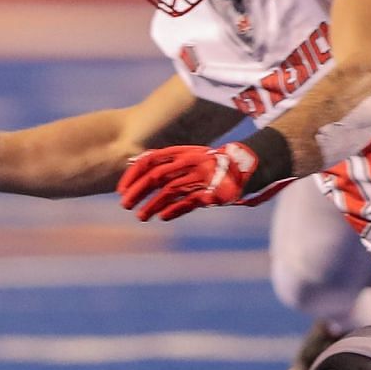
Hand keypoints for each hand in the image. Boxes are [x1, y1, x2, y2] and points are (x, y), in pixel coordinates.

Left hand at [117, 141, 281, 221]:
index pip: (150, 160)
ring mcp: (201, 176)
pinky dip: (175, 209)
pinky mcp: (212, 191)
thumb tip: (144, 176)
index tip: (121, 189)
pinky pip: (189, 201)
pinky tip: (163, 217)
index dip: (133, 174)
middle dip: (137, 191)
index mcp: (182, 151)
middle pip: (156, 176)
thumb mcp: (192, 162)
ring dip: (152, 205)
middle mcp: (189, 161)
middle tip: (124, 204)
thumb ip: (172, 168)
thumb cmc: (216, 165)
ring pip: (169, 191)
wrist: (249, 165)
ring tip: (140, 216)